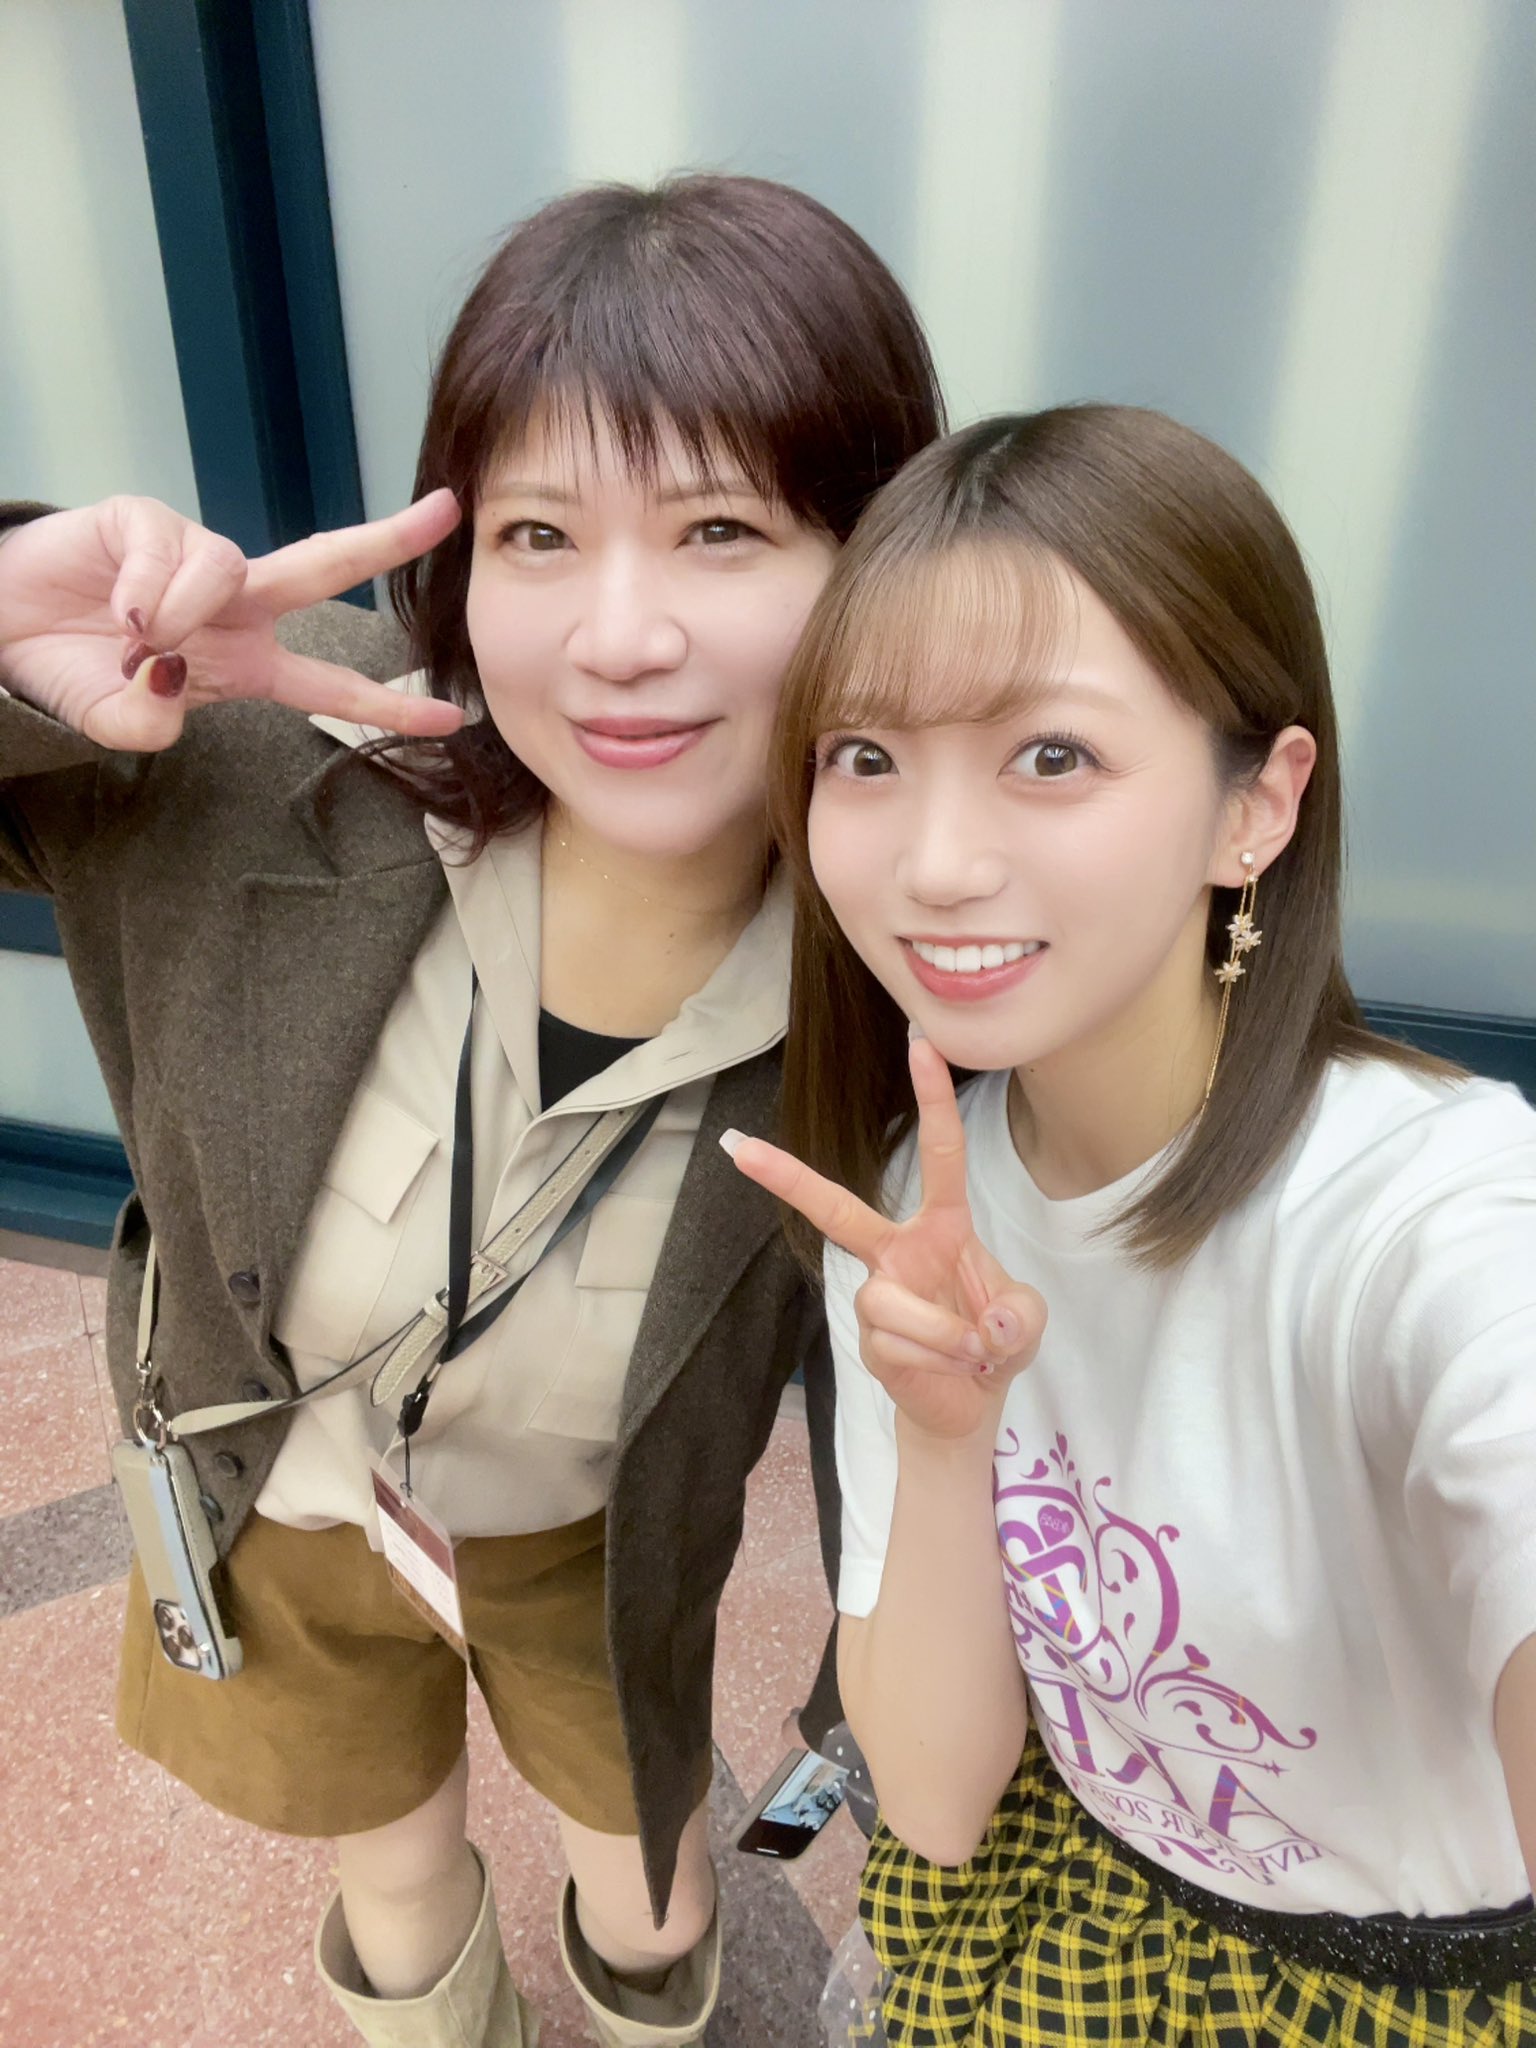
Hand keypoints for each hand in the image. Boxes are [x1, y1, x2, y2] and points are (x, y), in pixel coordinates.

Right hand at [0, 492, 466, 750]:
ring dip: (184, 611)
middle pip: (326, 566)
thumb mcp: (116, 721)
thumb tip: (170, 676)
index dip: (390, 703)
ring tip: (138, 638)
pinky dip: (143, 587)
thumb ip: (149, 723)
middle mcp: (235, 605)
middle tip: (449, 511)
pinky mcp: (144, 519)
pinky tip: (117, 605)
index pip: (330, 686)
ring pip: (229, 568)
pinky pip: (168, 549)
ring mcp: (193, 558)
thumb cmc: (68, 669)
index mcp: (246, 662)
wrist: (0, 628)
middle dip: (389, 540)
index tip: (454, 717)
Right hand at [728, 1037, 1044, 1440]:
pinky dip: (940, 1359)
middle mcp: (897, 1251)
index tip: (920, 1045)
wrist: (971, 1405)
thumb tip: (986, 1324)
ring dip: (946, 1333)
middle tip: (738, 1147)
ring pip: (892, 1300)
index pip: (939, 1155)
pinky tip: (953, 1369)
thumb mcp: (1027, 1319)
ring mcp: (876, 1295)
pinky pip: (897, 1342)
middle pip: (836, 1209)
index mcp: (940, 1226)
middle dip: (787, 1178)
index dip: (933, 1100)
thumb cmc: (995, 1340)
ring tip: (975, 1354)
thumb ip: (1019, 1314)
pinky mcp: (868, 1339)